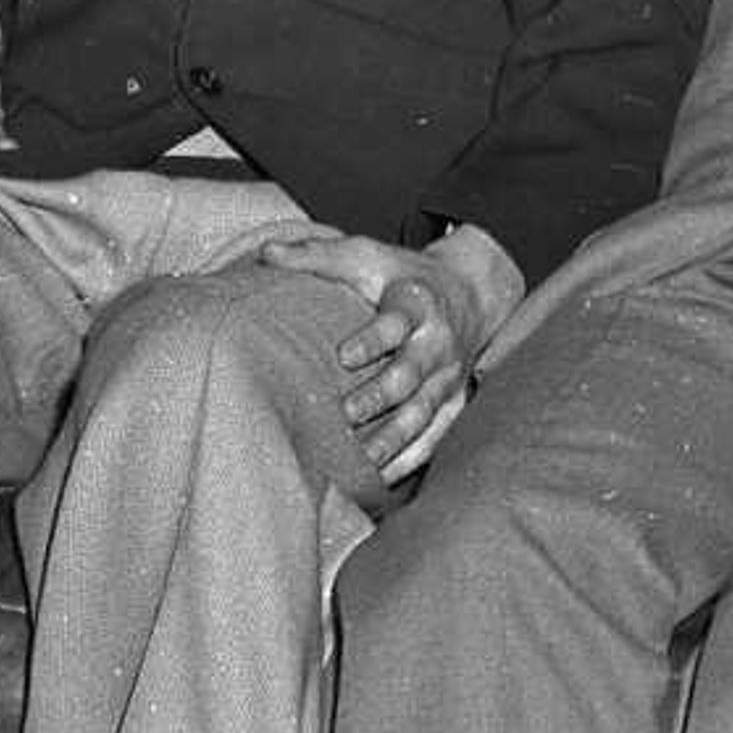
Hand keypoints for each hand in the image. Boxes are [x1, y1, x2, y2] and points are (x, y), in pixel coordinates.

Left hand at [262, 221, 522, 475]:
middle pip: (411, 374)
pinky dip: (412, 458)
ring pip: (423, 413)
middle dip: (381, 396)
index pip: (396, 322)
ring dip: (394, 437)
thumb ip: (316, 256)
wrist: (468, 291)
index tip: (344, 356)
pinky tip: (383, 478)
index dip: (373, 340)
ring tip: (363, 459)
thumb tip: (264, 254)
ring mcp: (448, 376)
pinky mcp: (453, 402)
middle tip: (347, 414)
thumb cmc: (401, 275)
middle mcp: (437, 342)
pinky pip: (437, 436)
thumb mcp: (365, 255)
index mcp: (415, 303)